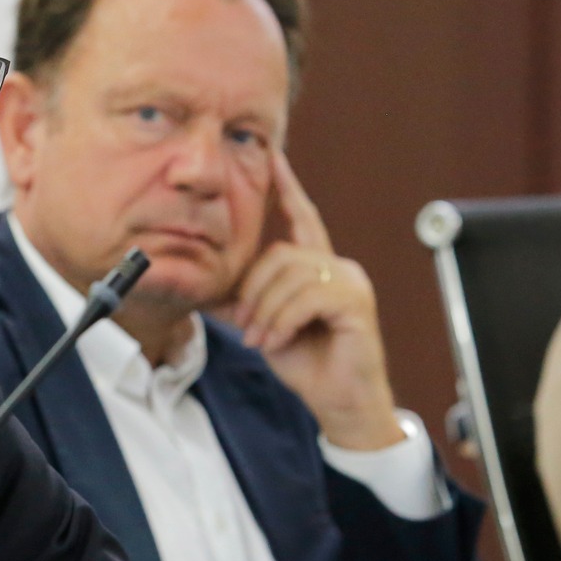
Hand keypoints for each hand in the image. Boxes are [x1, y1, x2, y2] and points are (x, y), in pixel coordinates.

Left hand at [229, 153, 404, 449]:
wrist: (341, 404)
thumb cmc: (309, 364)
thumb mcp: (265, 327)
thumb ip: (242, 303)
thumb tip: (205, 289)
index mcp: (318, 267)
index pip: (302, 217)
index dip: (288, 188)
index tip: (274, 157)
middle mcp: (339, 267)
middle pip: (281, 253)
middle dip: (254, 289)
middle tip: (245, 326)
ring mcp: (351, 282)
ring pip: (291, 274)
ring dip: (266, 310)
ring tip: (260, 339)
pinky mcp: (356, 302)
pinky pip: (307, 297)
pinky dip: (283, 320)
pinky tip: (276, 342)